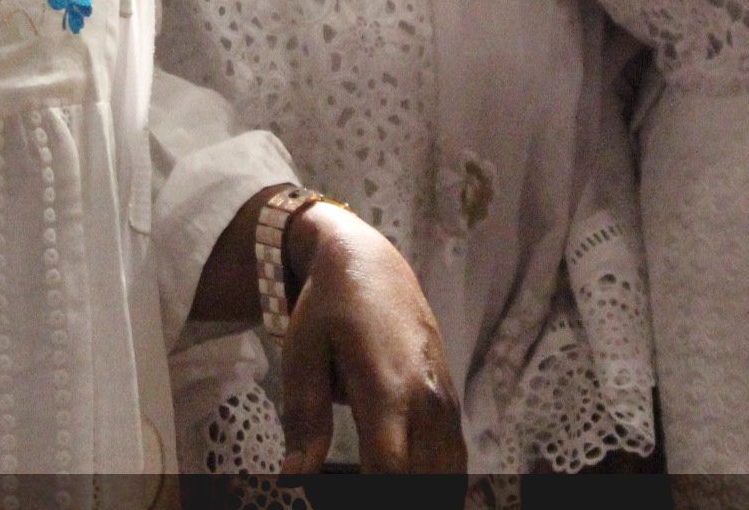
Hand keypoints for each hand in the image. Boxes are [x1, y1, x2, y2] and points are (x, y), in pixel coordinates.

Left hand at [276, 202, 467, 472]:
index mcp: (387, 386)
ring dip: (418, 488)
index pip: (389, 470)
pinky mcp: (450, 401)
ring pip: (446, 474)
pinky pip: (454, 458)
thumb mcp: (302, 355)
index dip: (370, 496)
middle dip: (391, 494)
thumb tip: (294, 478)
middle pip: (422, 480)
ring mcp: (444, 400)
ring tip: (379, 484)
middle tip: (349, 486)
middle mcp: (426, 398)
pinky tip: (408, 482)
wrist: (372, 262)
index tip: (335, 496)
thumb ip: (304, 421)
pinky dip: (436, 479)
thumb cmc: (327, 307)